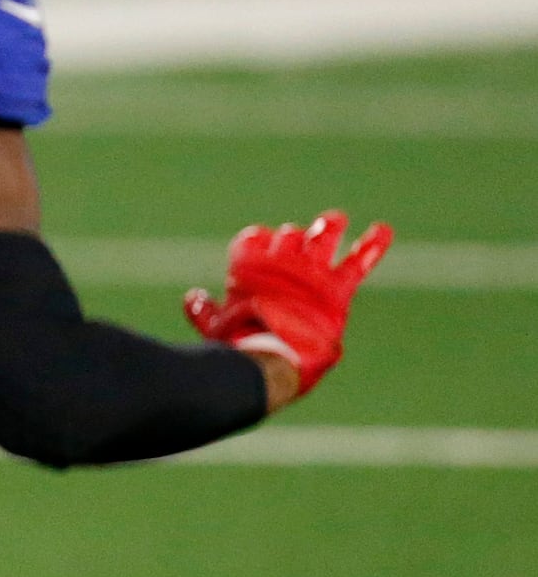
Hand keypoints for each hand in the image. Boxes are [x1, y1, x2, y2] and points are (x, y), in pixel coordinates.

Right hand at [183, 210, 391, 404]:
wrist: (272, 357)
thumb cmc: (237, 344)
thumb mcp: (215, 327)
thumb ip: (204, 311)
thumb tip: (193, 297)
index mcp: (248, 265)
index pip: (252, 240)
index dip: (253, 243)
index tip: (254, 249)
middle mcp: (280, 261)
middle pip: (289, 237)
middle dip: (291, 239)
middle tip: (294, 242)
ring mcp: (310, 271)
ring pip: (322, 238)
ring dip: (328, 228)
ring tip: (335, 220)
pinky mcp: (335, 288)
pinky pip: (357, 261)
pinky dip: (371, 245)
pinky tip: (384, 231)